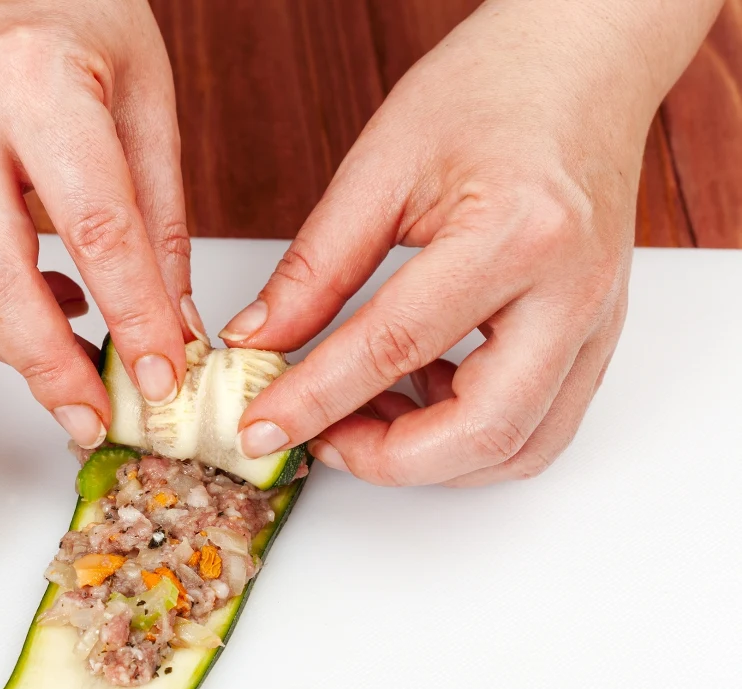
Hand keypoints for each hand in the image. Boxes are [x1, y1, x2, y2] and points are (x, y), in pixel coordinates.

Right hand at [0, 0, 203, 448]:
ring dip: (11, 342)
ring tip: (69, 365)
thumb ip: (159, 214)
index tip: (162, 375)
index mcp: (32, 74)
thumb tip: (173, 322)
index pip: (94, 226)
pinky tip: (27, 305)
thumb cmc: (66, 12)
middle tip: (90, 418)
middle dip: (47, 364)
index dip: (133, 316)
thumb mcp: (144, 95)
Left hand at [223, 0, 721, 485]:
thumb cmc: (492, 89)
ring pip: (520, 448)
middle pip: (482, 431)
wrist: (581, 62)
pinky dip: (468, 437)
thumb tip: (258, 342)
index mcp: (516, 233)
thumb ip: (316, 268)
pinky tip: (414, 397)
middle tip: (315, 438)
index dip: (314, 400)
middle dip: (385, 459)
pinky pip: (539, 426)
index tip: (260, 426)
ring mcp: (596, 322)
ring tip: (358, 416)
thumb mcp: (381, 165)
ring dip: (429, 459)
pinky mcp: (595, 336)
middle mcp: (572, 292)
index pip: (395, 347)